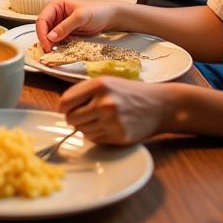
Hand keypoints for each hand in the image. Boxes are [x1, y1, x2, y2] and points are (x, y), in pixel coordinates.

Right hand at [35, 0, 119, 50]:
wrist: (111, 17)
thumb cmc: (97, 11)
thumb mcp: (80, 17)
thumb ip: (65, 26)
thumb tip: (51, 37)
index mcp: (57, 5)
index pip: (42, 19)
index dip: (42, 32)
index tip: (46, 43)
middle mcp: (57, 14)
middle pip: (44, 28)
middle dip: (44, 39)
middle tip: (49, 50)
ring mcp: (62, 24)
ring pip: (50, 35)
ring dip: (50, 43)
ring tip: (53, 51)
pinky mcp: (67, 33)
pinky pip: (58, 40)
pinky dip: (57, 45)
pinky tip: (60, 49)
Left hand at [59, 77, 173, 145]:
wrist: (161, 105)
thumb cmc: (130, 92)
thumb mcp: (107, 82)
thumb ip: (83, 92)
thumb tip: (62, 108)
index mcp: (99, 85)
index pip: (65, 102)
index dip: (64, 107)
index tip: (68, 109)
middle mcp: (104, 103)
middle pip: (71, 119)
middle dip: (75, 118)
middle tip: (87, 114)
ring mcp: (112, 121)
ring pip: (82, 130)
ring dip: (87, 127)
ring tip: (102, 119)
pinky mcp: (119, 136)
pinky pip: (95, 139)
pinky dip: (98, 135)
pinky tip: (110, 126)